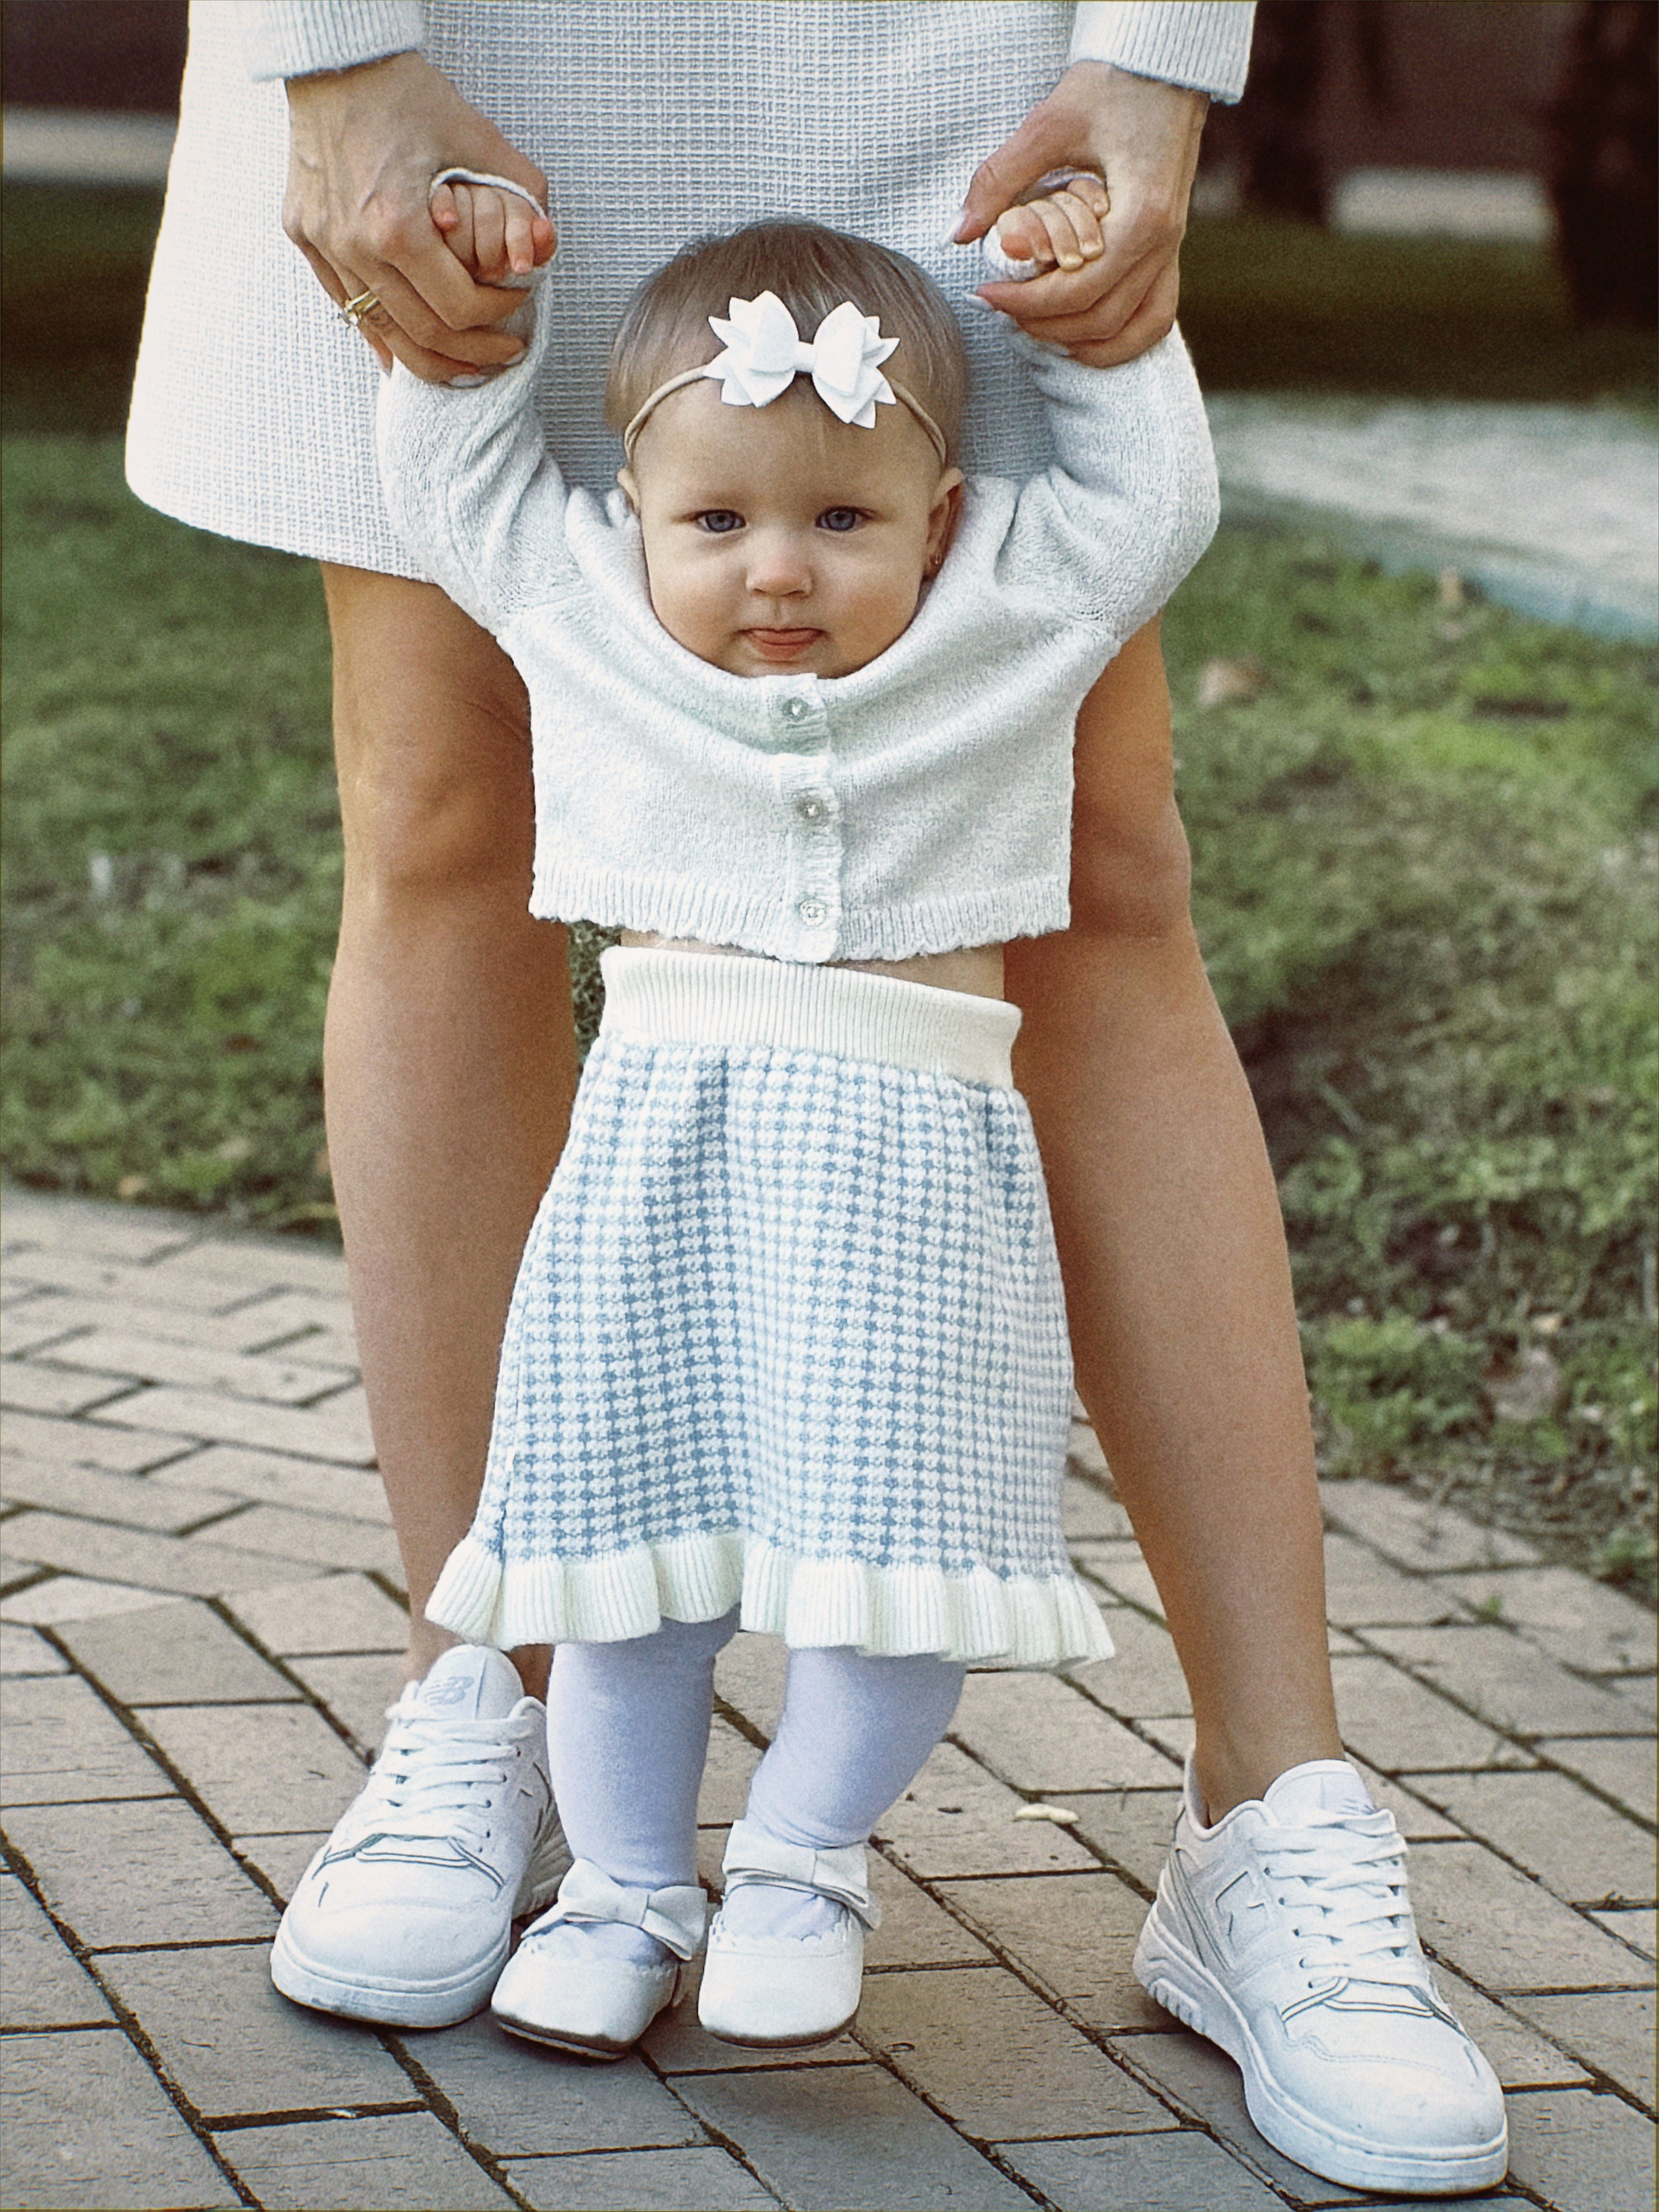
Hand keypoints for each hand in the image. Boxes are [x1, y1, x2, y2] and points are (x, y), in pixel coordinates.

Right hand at [284, 51, 553, 379]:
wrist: (338, 62)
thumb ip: (522, 194)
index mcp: (397, 225)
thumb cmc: (405, 95)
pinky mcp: (304, 237)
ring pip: (384, 332)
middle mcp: (355, 245)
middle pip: (424, 333)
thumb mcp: (478, 139)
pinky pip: (347, 307)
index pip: (459, 307)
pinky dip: (382, 336)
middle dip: (474, 350)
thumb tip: (543, 248)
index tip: (516, 303)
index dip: (497, 316)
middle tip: (503, 349)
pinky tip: (410, 353)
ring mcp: (324, 245)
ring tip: (466, 364)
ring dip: (431, 357)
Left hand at [953, 63, 1207, 365]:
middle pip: (1100, 317)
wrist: (1164, 67)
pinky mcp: (1170, 249)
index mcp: (1139, 214)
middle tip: (1002, 307)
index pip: (1078, 289)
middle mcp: (1163, 240)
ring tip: (1034, 325)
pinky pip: (1155, 315)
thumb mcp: (1048, 125)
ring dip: (1080, 340)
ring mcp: (1172, 248)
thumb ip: (1001, 180)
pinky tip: (1081, 337)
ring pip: (1132, 328)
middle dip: (1043, 324)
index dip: (1025, 303)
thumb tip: (960, 232)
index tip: (986, 292)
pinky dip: (1120, 338)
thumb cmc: (1112, 86)